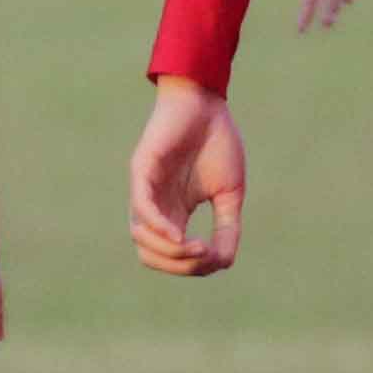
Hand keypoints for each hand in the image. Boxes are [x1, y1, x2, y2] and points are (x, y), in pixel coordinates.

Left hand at [131, 77, 245, 275]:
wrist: (206, 104)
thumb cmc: (217, 144)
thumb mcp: (230, 194)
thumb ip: (226, 228)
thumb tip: (223, 262)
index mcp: (174, 214)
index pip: (171, 258)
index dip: (194, 267)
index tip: (217, 256)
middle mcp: (156, 207)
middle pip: (150, 255)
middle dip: (180, 266)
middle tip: (205, 255)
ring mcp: (145, 189)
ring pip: (142, 238)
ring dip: (169, 253)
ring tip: (194, 247)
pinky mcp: (141, 171)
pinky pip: (142, 208)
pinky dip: (158, 228)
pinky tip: (179, 236)